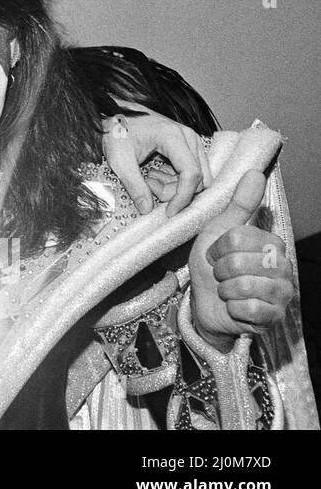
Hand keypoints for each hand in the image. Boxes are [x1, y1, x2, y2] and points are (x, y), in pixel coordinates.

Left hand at [101, 105, 212, 214]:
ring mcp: (190, 141)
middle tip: (148, 187)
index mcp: (173, 137)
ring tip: (148, 179)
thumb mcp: (119, 160)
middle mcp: (188, 137)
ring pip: (196, 177)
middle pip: (197, 177)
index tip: (169, 211)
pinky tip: (153, 174)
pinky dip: (174, 180)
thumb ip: (134, 185)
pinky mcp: (187, 147)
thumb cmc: (117, 132)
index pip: (192, 173)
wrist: (114, 115)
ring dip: (174, 186)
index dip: (183, 196)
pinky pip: (190, 172)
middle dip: (175, 191)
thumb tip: (147, 209)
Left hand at [188, 171, 292, 351]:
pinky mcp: (275, 316)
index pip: (237, 238)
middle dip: (220, 269)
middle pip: (239, 262)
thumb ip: (238, 205)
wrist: (205, 303)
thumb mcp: (219, 232)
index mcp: (272, 244)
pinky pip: (249, 308)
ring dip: (225, 289)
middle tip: (221, 274)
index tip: (217, 255)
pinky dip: (232, 307)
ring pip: (244, 286)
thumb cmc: (213, 265)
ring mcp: (282, 293)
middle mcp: (283, 267)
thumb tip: (254, 172)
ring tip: (227, 289)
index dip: (217, 248)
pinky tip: (234, 306)